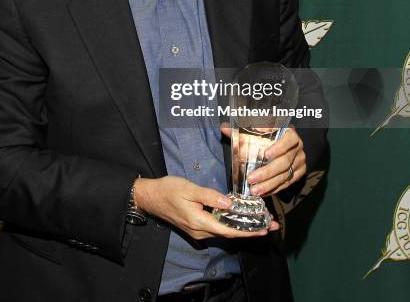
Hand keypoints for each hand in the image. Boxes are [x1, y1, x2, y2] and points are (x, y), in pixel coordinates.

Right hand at [134, 176, 279, 239]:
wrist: (150, 197)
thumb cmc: (168, 190)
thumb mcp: (189, 188)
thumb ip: (210, 196)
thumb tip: (230, 204)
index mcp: (199, 222)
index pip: (229, 229)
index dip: (248, 230)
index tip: (265, 229)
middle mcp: (200, 231)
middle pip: (230, 233)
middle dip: (251, 230)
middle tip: (271, 225)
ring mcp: (198, 231)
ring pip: (224, 231)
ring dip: (242, 227)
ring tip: (260, 221)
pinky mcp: (196, 226)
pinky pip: (218, 227)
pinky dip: (231, 224)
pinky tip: (240, 217)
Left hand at [220, 125, 305, 196]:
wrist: (286, 142)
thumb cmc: (270, 133)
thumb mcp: (259, 129)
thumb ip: (243, 130)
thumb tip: (224, 128)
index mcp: (290, 134)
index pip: (288, 140)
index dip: (279, 147)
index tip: (266, 154)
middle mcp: (297, 148)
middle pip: (284, 162)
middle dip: (267, 172)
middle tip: (251, 179)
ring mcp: (299, 162)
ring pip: (285, 176)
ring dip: (269, 184)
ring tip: (255, 190)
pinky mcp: (299, 173)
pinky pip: (287, 183)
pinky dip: (274, 188)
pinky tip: (263, 192)